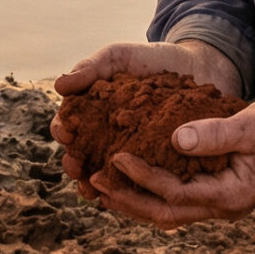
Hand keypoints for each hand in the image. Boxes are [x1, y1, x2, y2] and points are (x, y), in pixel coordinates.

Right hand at [50, 40, 241, 189]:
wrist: (195, 67)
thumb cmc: (150, 60)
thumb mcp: (118, 57)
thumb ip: (91, 67)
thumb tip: (59, 85)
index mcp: (90, 111)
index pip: (67, 124)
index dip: (63, 130)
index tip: (67, 133)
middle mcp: (104, 135)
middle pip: (81, 155)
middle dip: (74, 164)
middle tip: (76, 169)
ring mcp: (128, 151)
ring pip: (104, 174)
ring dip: (94, 185)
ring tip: (93, 193)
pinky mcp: (153, 162)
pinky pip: (137, 181)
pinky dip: (128, 190)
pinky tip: (126, 196)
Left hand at [87, 96, 254, 229]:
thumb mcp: (254, 124)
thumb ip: (217, 134)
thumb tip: (176, 139)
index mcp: (229, 195)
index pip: (175, 193)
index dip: (143, 176)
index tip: (115, 156)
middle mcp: (221, 206)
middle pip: (165, 214)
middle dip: (128, 200)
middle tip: (93, 181)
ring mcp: (219, 202)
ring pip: (168, 212)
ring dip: (134, 201)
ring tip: (101, 186)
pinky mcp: (216, 190)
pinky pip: (176, 200)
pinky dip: (150, 193)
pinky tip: (129, 179)